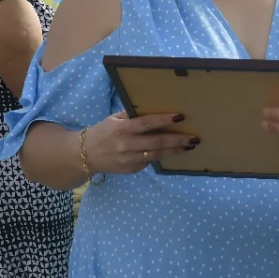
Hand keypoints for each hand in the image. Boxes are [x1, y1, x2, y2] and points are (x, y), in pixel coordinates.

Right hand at [83, 112, 198, 174]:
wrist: (84, 155)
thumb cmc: (102, 132)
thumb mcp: (114, 119)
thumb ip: (132, 115)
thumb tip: (154, 108)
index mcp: (122, 129)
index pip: (146, 123)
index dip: (164, 120)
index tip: (180, 117)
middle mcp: (126, 145)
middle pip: (156, 142)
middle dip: (177, 140)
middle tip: (194, 138)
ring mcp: (129, 160)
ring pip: (157, 155)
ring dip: (175, 151)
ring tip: (190, 146)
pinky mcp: (131, 170)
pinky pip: (150, 161)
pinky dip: (161, 155)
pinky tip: (172, 151)